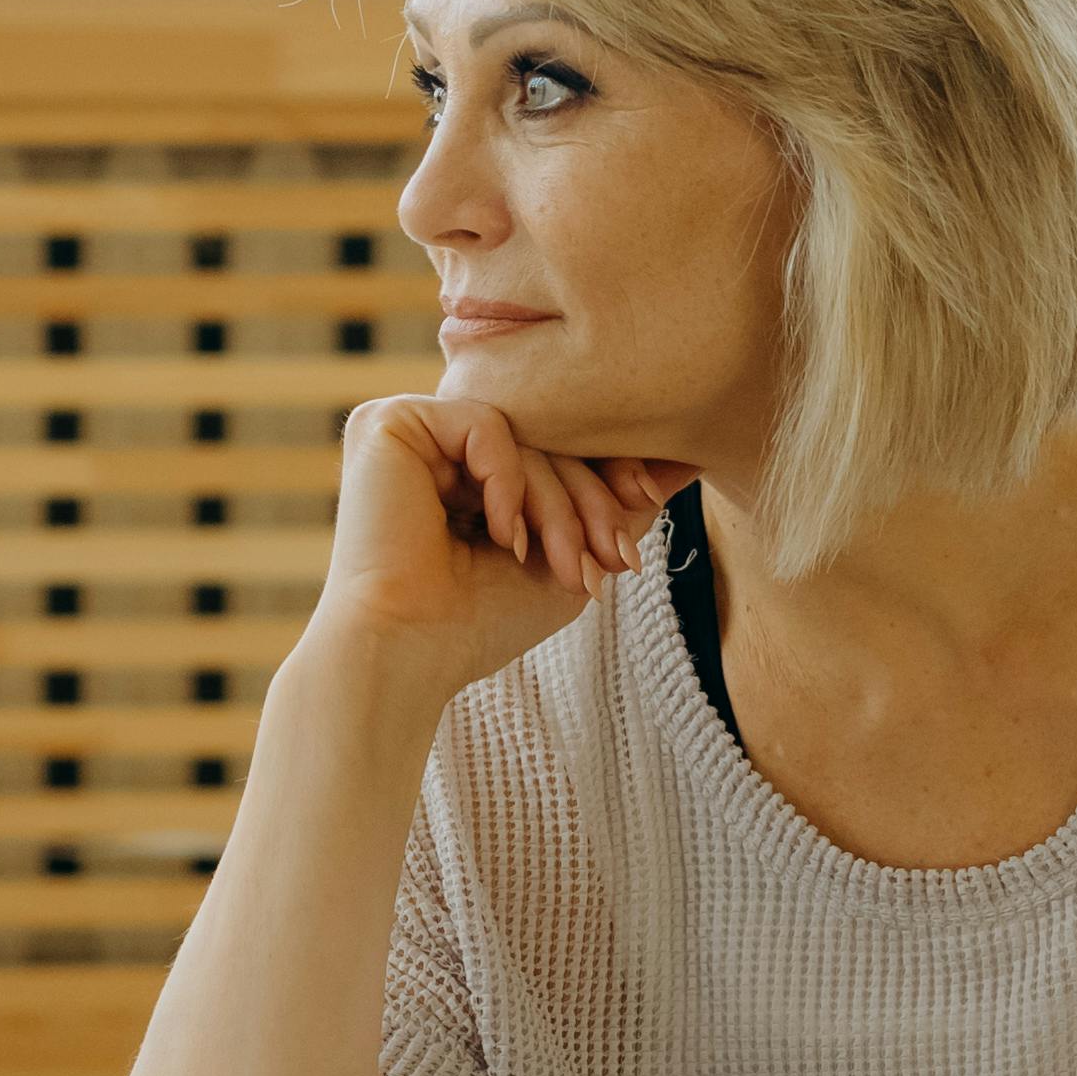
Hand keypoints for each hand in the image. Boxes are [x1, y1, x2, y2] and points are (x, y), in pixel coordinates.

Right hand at [314, 393, 686, 709]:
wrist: (409, 653)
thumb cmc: (479, 623)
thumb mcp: (572, 557)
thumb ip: (619, 507)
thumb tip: (688, 461)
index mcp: (467, 471)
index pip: (554, 444)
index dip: (606, 472)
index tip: (648, 502)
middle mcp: (436, 444)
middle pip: (544, 436)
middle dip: (590, 500)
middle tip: (615, 559)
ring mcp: (411, 431)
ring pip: (521, 431)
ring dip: (558, 504)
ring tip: (563, 566)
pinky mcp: (388, 424)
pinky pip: (483, 422)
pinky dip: (509, 479)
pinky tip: (504, 536)